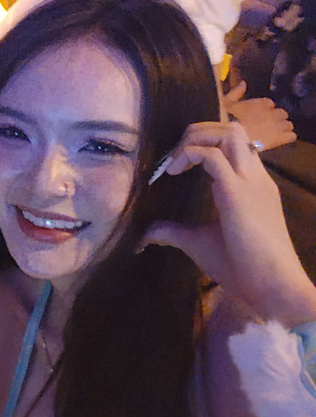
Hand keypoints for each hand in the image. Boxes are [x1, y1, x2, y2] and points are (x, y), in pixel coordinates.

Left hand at [142, 121, 315, 327]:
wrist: (274, 288)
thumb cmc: (242, 267)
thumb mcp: (200, 242)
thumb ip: (173, 232)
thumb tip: (144, 236)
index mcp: (251, 184)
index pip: (235, 143)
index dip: (205, 142)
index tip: (178, 164)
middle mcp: (253, 176)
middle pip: (233, 129)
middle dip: (199, 131)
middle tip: (175, 156)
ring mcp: (249, 181)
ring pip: (228, 132)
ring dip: (196, 137)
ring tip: (174, 161)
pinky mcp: (237, 191)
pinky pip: (212, 154)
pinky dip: (188, 154)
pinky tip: (172, 172)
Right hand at [223, 81, 296, 150]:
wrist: (232, 138)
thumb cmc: (227, 120)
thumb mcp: (226, 103)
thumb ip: (236, 92)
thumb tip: (243, 83)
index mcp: (261, 103)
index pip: (269, 103)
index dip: (265, 109)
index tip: (258, 115)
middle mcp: (272, 113)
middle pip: (282, 113)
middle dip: (276, 118)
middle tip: (267, 125)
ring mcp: (278, 125)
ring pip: (288, 124)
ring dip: (282, 128)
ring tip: (274, 134)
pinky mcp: (282, 137)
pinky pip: (291, 136)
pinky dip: (286, 138)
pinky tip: (279, 140)